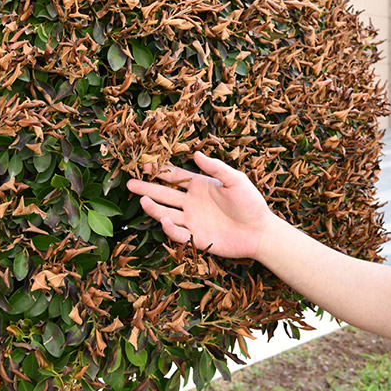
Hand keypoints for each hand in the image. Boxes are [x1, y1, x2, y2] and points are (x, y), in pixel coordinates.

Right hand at [125, 151, 277, 259]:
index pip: (175, 177)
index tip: (143, 165)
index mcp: (200, 186)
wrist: (260, 231)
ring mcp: (193, 220)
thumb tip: (196, 153)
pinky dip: (169, 227)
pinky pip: (178, 232)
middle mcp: (192, 203)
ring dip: (154, 207)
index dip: (159, 171)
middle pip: (165, 194)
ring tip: (142, 200)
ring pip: (166, 213)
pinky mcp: (196, 237)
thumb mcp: (235, 181)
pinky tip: (163, 218)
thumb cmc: (251, 203)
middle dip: (147, 188)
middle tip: (130, 183)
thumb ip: (216, 168)